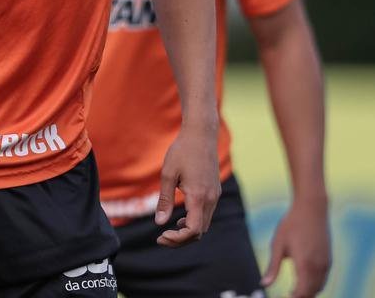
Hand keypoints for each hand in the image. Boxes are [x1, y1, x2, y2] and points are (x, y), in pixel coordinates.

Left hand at [154, 124, 220, 247]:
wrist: (201, 134)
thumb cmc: (182, 151)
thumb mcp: (168, 174)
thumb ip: (165, 200)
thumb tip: (159, 223)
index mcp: (198, 196)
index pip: (192, 230)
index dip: (177, 239)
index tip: (161, 235)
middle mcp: (210, 199)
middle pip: (199, 232)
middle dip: (181, 240)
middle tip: (161, 238)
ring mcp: (215, 195)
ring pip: (204, 225)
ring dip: (188, 232)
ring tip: (170, 230)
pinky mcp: (215, 191)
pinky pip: (207, 215)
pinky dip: (195, 222)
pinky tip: (181, 217)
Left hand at [260, 196, 330, 296]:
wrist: (312, 207)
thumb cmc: (292, 224)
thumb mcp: (278, 245)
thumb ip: (272, 267)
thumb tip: (263, 284)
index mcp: (304, 264)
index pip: (301, 293)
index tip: (283, 297)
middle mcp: (318, 266)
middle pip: (311, 293)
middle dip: (300, 297)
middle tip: (288, 296)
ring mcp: (326, 263)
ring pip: (319, 288)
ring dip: (308, 292)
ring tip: (294, 292)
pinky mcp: (329, 259)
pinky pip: (323, 279)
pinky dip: (315, 285)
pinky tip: (304, 281)